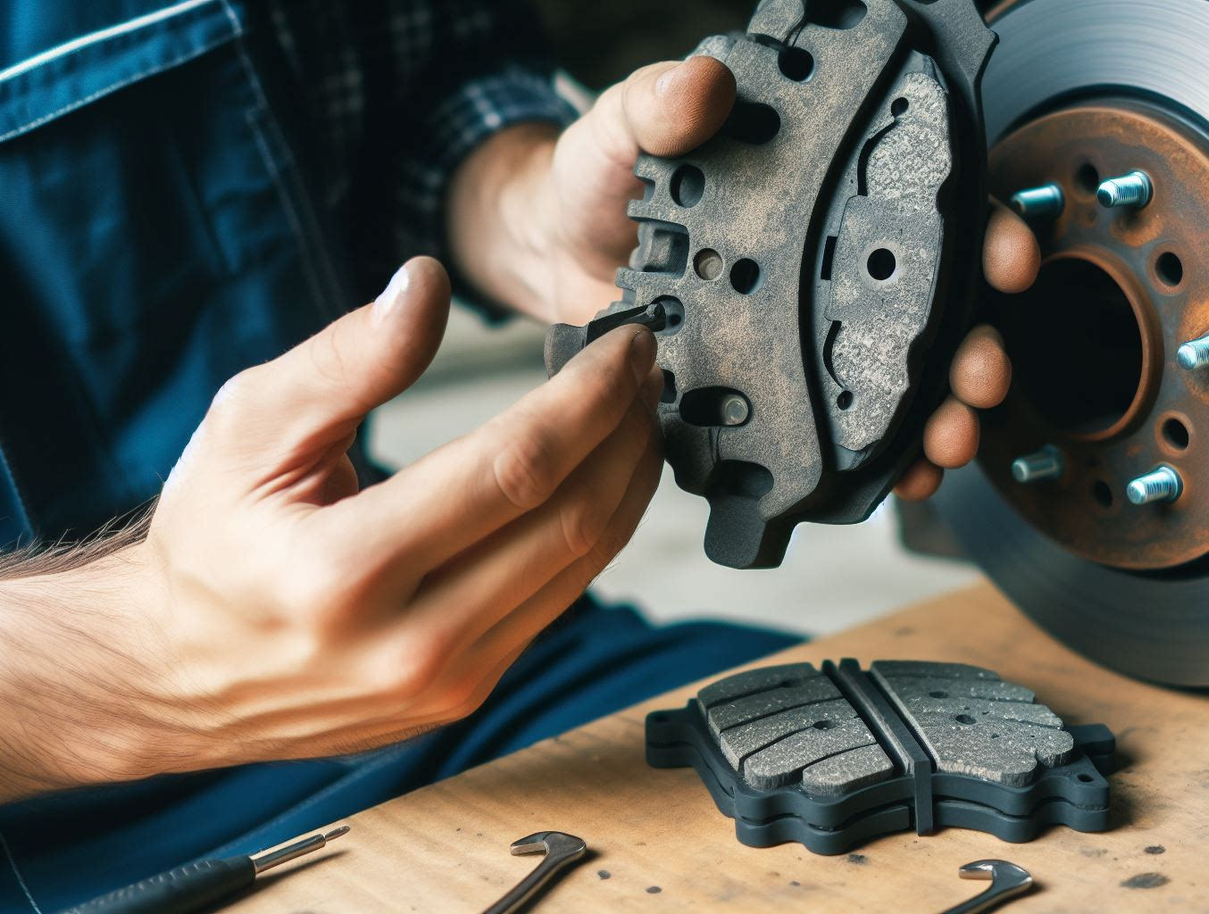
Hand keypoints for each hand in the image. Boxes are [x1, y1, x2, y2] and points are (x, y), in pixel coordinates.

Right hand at [0, 258, 662, 796]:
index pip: (514, 469)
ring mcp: (449, 682)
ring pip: (584, 566)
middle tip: (643, 370)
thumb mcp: (248, 429)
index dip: (587, 398)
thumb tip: (427, 284)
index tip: (623, 346)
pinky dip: (595, 528)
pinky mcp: (470, 693)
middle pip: (570, 521)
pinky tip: (601, 475)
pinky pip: (562, 598)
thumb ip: (346, 358)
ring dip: (627, 480)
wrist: (182, 671)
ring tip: (635, 413)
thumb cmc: (212, 541)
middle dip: (626, 431)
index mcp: (345, 572)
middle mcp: (410, 643)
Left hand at [447, 58, 1038, 498]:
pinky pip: (830, 431)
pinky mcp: (763, 394)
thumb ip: (660, 101)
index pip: (924, 202)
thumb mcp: (626, 123)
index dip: (981, 228)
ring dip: (937, 416)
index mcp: (818, 192)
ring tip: (946, 441)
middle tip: (979, 373)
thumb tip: (701, 83)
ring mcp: (799, 335)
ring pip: (897, 379)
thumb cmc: (596, 177)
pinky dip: (873, 461)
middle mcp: (825, 265)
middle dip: (974, 347)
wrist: (545, 250)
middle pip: (932, 308)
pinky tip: (895, 478)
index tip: (1004, 256)